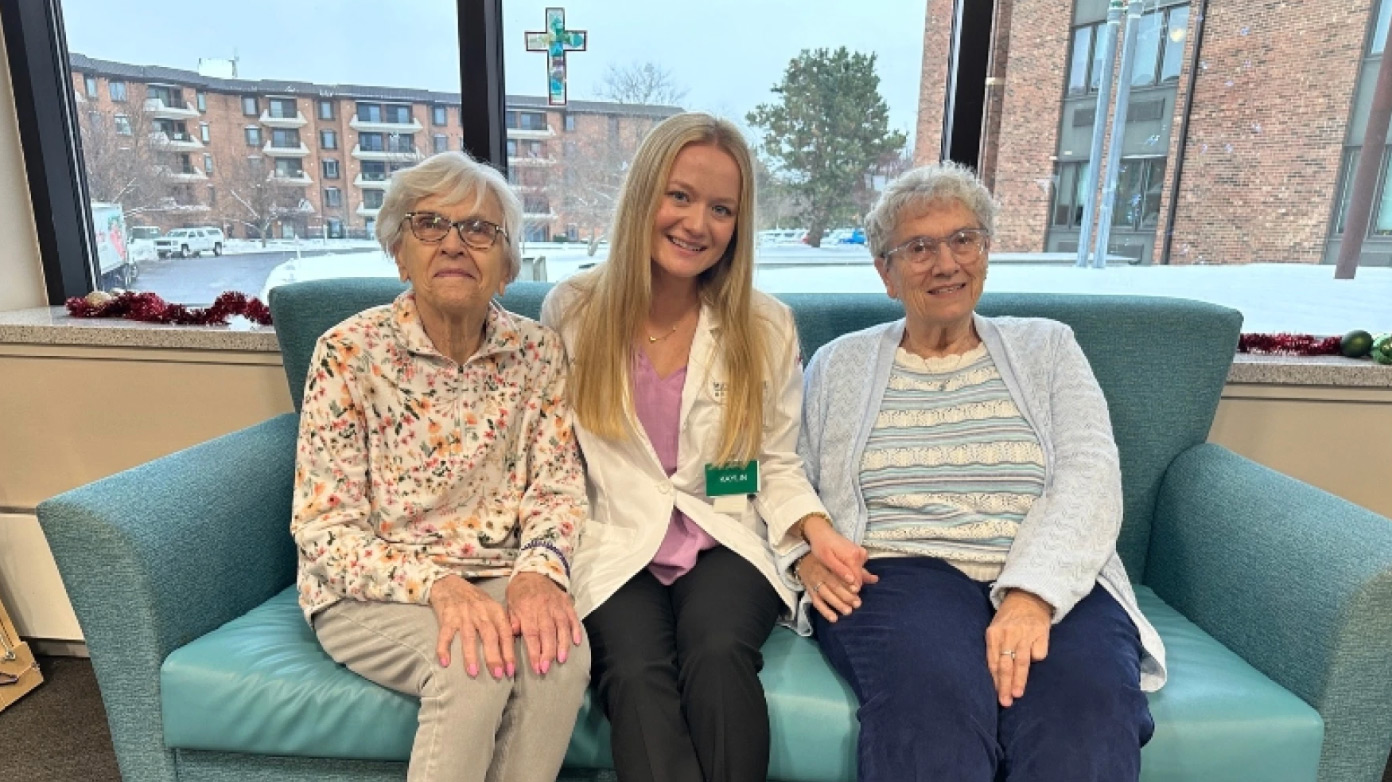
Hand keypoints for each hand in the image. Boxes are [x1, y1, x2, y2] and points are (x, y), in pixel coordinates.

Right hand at [428, 574, 514, 679]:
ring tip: (473, 672)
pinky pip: (446, 635)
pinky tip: (445, 662)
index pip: (505, 633)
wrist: (449, 583)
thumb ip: (500, 623)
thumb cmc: (473, 599)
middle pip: (490, 637)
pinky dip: (444, 648)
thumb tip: (510, 647)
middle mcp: (480, 612)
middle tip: (497, 675)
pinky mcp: (447, 617)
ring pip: (469, 637)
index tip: (510, 670)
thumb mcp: (491, 606)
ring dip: (471, 656)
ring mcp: (463, 615)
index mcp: (494, 611)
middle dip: (494, 657)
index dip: (509, 653)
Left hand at [506, 572, 582, 675]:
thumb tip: (513, 637)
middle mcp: (543, 608)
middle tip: (547, 668)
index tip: (536, 667)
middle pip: (547, 632)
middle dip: (548, 652)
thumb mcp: (509, 605)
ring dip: (563, 644)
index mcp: (527, 610)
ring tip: (562, 659)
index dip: (534, 652)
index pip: (532, 634)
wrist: (533, 571)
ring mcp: (557, 604)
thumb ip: (512, 621)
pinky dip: (576, 629)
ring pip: (562, 626)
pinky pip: (573, 616)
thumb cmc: (519, 593)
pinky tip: (577, 642)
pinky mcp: (566, 602)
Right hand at [796, 554, 863, 622]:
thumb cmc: (829, 560)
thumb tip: (876, 579)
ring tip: (848, 611)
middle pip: (833, 584)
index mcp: (829, 562)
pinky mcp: (810, 591)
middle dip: (845, 594)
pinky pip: (816, 602)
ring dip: (837, 603)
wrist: (804, 559)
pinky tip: (834, 618)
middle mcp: (820, 571)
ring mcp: (814, 582)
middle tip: (857, 603)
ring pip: (825, 594)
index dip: (847, 580)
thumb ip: (858, 570)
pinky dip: (825, 611)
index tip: (857, 588)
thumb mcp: (842, 560)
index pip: (838, 571)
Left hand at [801, 515, 877, 590]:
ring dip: (856, 579)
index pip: (857, 580)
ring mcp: (861, 553)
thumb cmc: (821, 546)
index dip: (853, 590)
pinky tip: (855, 577)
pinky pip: (860, 566)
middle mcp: (860, 554)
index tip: (847, 597)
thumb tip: (852, 582)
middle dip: (854, 586)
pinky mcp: (859, 552)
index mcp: (852, 557)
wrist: (822, 532)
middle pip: (860, 576)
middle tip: (848, 596)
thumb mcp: (826, 559)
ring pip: (861, 572)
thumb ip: (839, 570)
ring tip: (851, 588)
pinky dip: (856, 572)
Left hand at [985, 589, 1052, 706]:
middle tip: (1005, 701)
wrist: (1028, 597)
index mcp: (993, 633)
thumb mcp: (996, 629)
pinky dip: (1037, 659)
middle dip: (1005, 685)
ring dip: (1019, 679)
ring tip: (1017, 694)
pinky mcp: (1041, 633)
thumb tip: (995, 678)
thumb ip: (995, 650)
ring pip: (1021, 662)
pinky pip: (1039, 653)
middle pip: (1005, 664)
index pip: (992, 662)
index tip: (997, 696)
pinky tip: (1036, 659)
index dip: (995, 680)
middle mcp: (1008, 634)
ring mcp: (1025, 634)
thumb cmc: (1009, 618)